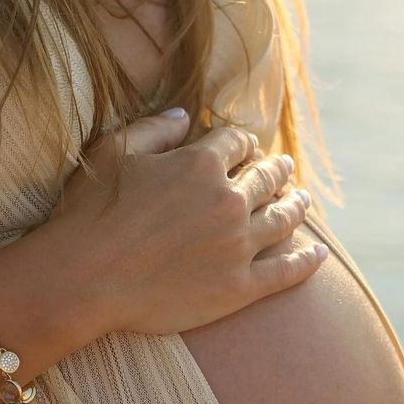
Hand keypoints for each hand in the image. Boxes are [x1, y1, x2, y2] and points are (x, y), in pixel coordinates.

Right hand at [45, 108, 328, 335]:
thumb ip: (153, 130)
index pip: (237, 143)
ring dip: (297, 206)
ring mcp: (238, 246)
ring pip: (282, 219)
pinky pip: (286, 272)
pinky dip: (307, 262)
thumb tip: (184, 116)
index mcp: (201, 164)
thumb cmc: (89, 215)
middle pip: (267, 178)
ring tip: (303, 201)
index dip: (243, 142)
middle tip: (284, 169)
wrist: (84, 280)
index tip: (245, 146)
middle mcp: (228, 201)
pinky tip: (319, 255)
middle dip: (276, 170)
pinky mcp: (240, 288)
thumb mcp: (113, 154)